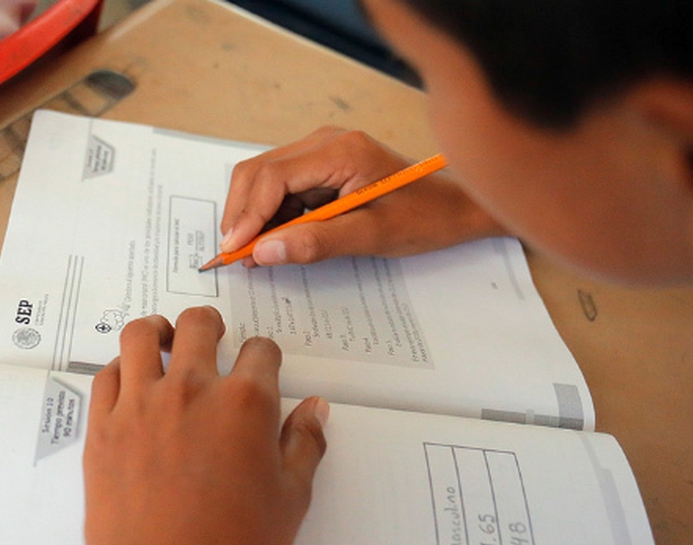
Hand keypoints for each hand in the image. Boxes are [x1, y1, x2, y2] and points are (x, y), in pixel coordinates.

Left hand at [83, 306, 328, 544]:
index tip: (261, 362)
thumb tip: (314, 412)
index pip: (260, 351)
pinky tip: (130, 378)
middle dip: (211, 324)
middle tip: (212, 332)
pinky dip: (119, 370)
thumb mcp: (289, 499)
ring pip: (142, 335)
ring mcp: (141, 406)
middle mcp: (191, 392)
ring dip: (158, 330)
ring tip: (165, 337)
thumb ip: (303, 445)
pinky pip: (105, 377)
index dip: (264, 355)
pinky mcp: (102, 428)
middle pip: (199, 325)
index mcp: (245, 404)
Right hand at [221, 127, 507, 266]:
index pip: (273, 176)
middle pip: (260, 171)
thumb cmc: (426, 217)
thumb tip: (264, 252)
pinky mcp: (324, 166)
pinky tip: (274, 240)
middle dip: (242, 213)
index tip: (234, 250)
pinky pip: (283, 187)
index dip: (247, 215)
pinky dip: (271, 214)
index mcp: (340, 150)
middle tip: (234, 254)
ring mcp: (323, 151)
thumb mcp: (372, 235)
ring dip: (254, 215)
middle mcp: (326, 141)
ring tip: (252, 253)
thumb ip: (317, 242)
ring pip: (265, 179)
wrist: (458, 206)